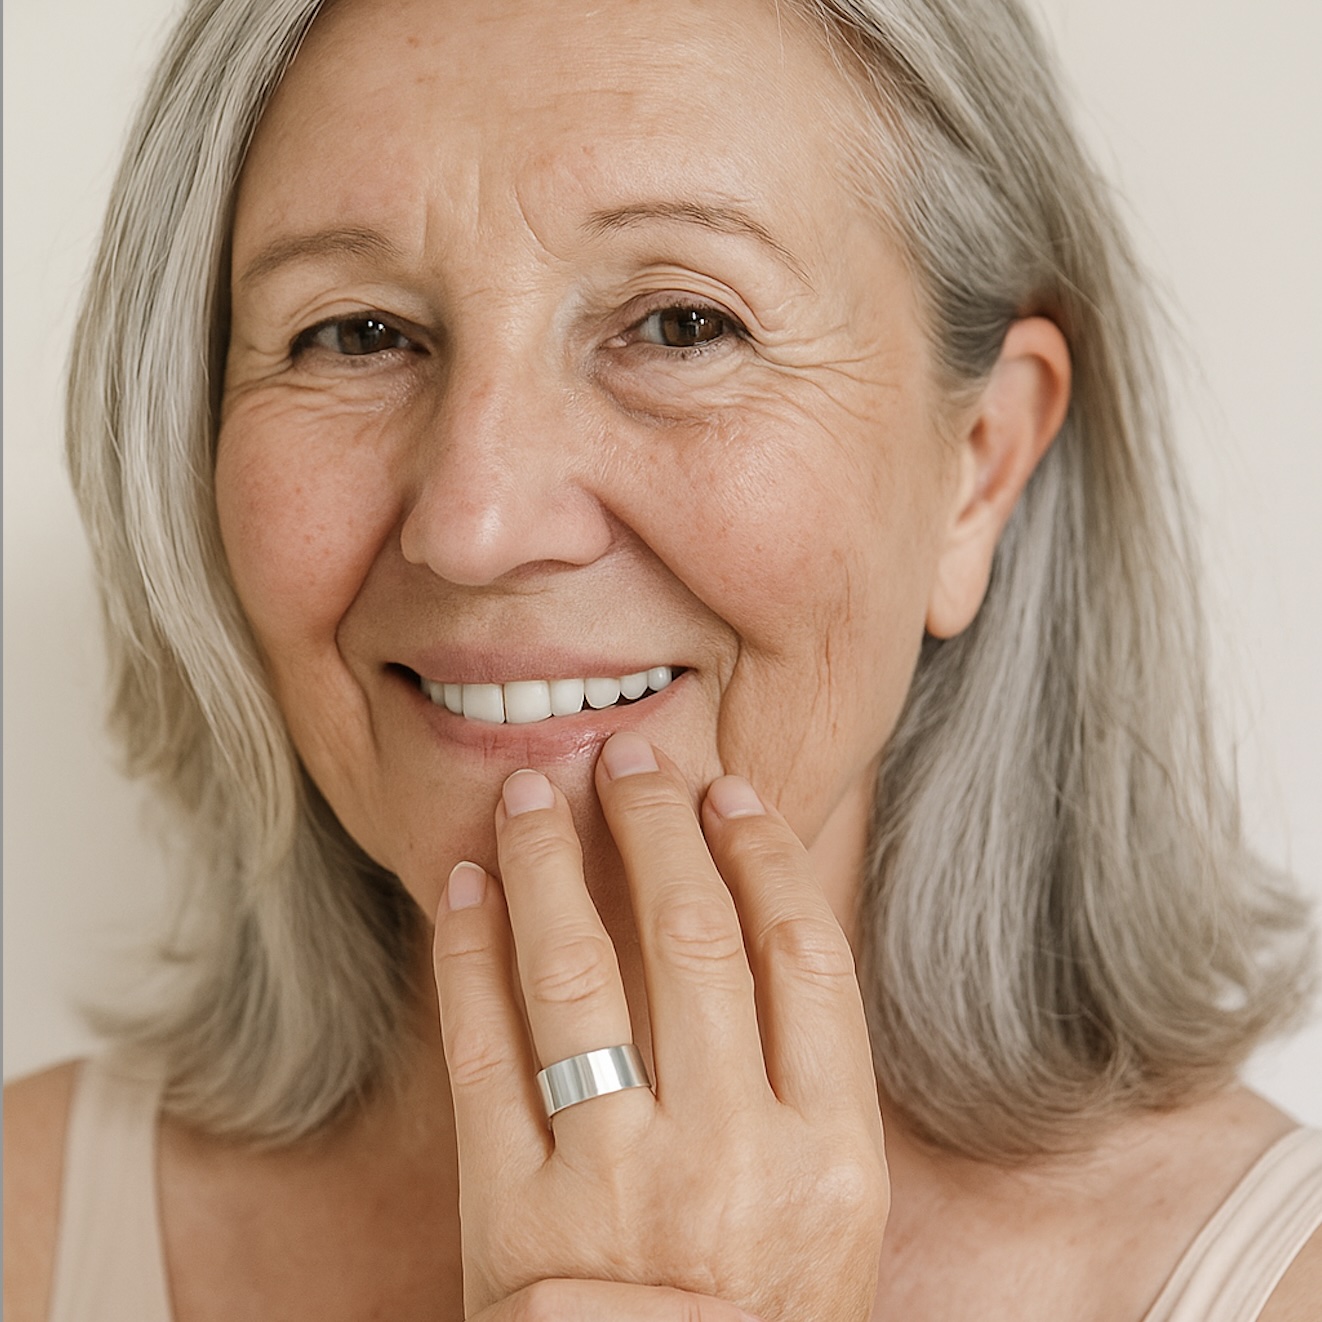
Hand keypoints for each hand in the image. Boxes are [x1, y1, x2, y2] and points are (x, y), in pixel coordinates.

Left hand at [432, 733, 887, 1321]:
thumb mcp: (832, 1223)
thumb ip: (806, 1089)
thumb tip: (755, 925)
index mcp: (833, 1160)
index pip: (803, 958)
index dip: (761, 856)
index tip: (728, 792)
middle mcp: (731, 1162)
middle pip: (693, 941)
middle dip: (658, 825)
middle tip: (633, 755)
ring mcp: (615, 1188)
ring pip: (578, 977)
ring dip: (554, 863)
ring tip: (537, 787)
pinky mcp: (511, 1221)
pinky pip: (484, 1054)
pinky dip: (469, 957)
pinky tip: (470, 886)